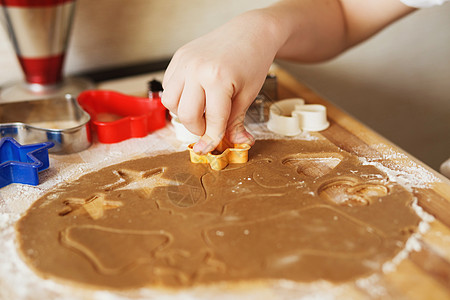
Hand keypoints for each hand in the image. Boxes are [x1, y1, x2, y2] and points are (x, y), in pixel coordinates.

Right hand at [162, 10, 281, 153]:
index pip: (212, 120)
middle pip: (186, 115)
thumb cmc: (252, 61)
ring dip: (183, 113)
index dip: (212, 139)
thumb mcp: (249, 94)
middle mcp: (196, 69)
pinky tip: (195, 94)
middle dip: (197, 128)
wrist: (250, 32)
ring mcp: (185, 61)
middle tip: (209, 126)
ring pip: (170, 102)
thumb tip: (238, 144)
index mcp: (218, 78)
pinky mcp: (179, 57)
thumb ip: (237, 121)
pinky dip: (178, 96)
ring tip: (201, 109)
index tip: (209, 149)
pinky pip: (168, 86)